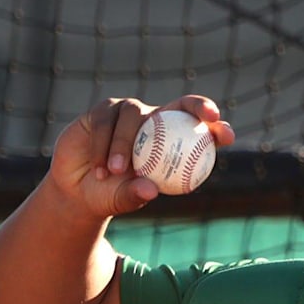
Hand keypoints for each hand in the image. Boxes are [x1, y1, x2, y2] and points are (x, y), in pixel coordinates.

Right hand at [46, 95, 234, 217]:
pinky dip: (102, 146)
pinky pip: (106, 122)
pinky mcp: (102, 111)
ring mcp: (128, 113)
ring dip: (125, 144)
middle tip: (207, 116)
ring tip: (115, 171)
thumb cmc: (110, 195)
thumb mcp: (122, 199)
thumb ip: (135, 194)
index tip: (226, 135)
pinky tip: (100, 169)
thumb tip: (150, 190)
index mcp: (170, 143)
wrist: (77, 189)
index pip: (198, 130)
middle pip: (181, 104)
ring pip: (134, 116)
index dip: (216, 127)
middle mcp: (154, 122)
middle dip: (198, 105)